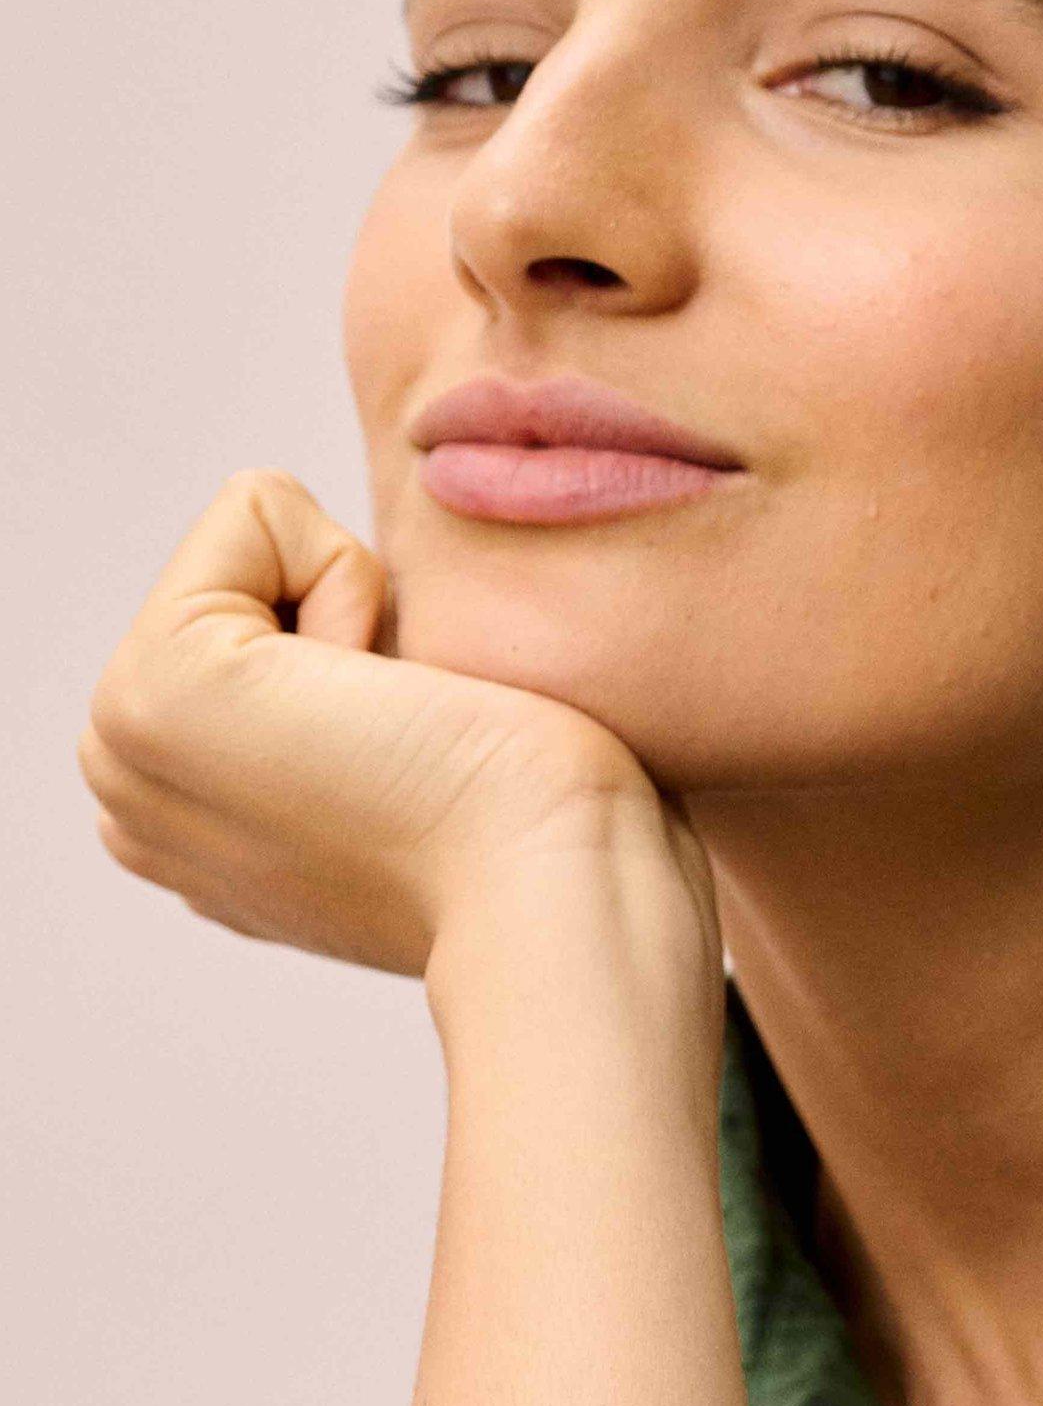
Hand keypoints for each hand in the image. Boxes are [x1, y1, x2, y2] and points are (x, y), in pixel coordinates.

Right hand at [77, 466, 699, 976]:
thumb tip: (372, 658)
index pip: (252, 625)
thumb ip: (341, 718)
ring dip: (355, 613)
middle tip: (410, 750)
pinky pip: (256, 508)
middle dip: (347, 625)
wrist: (557, 898)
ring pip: (247, 546)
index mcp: (187, 828)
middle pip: (236, 580)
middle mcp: (134, 797)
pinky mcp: (153, 687)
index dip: (368, 650)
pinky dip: (351, 581)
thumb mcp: (405, 772)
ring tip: (399, 740)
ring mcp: (121, 749)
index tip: (413, 758)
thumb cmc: (540, 836)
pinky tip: (388, 706)